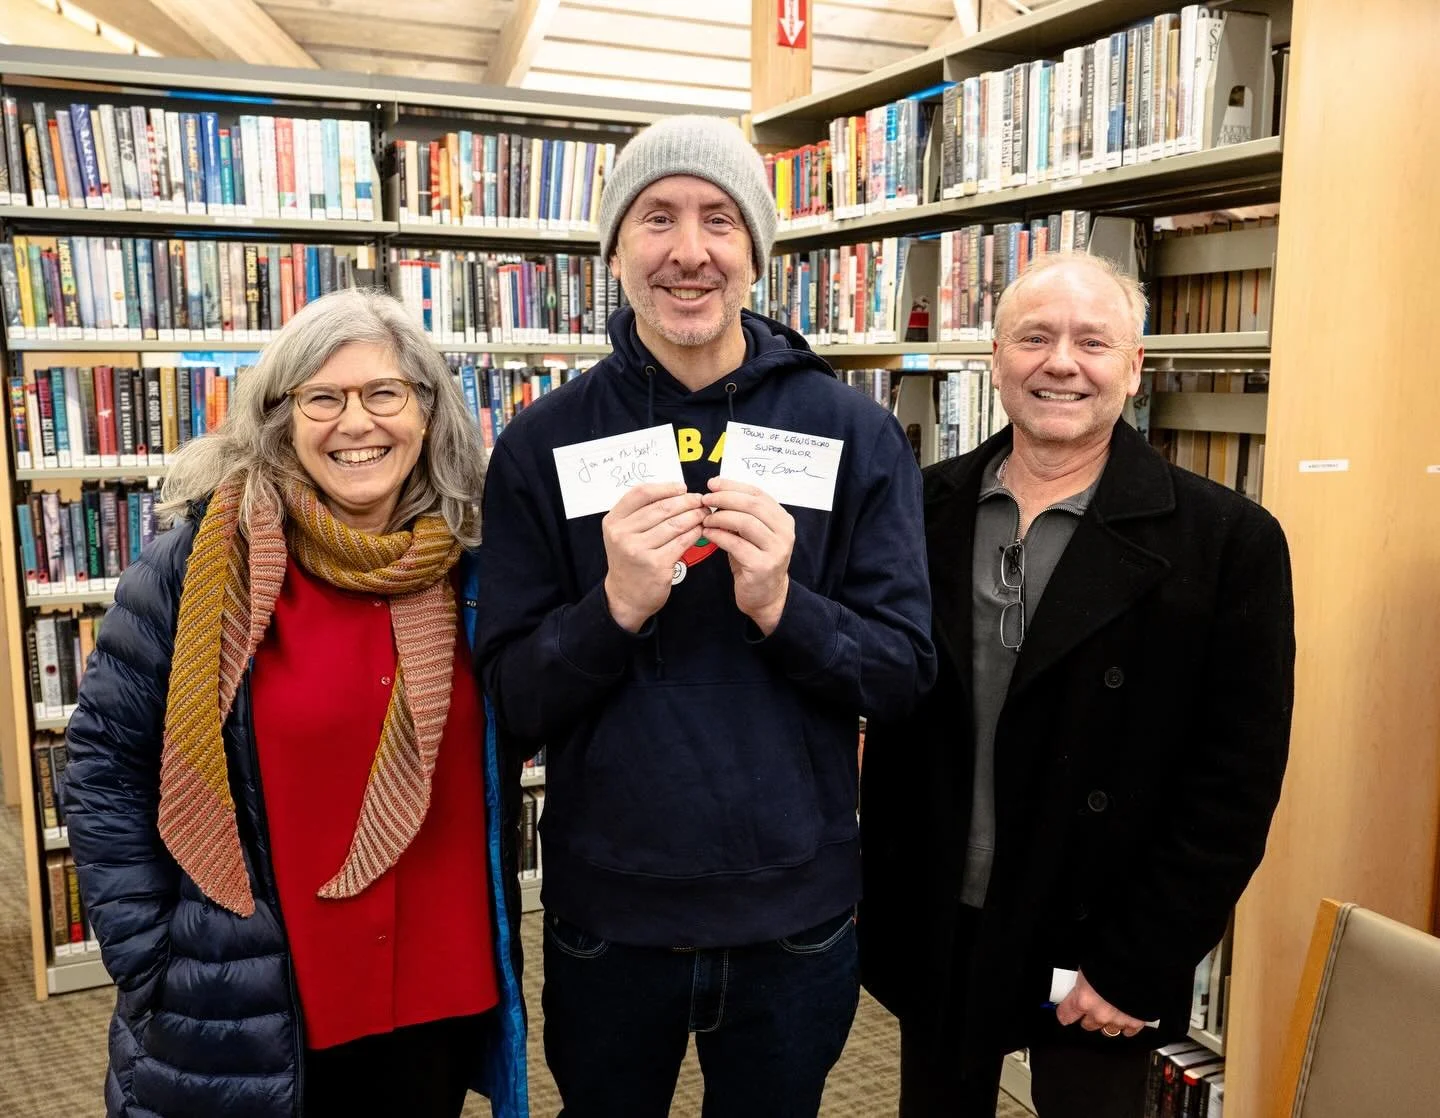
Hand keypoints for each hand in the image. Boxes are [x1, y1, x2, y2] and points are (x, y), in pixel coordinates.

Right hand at [601, 483, 706, 632]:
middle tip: (701, 501)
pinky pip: (681, 542)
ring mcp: (638, 550)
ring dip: (694, 516)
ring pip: (674, 524)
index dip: (665, 487)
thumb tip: (676, 493)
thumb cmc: (630, 560)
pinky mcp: (656, 565)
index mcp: (613, 521)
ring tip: (704, 514)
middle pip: (661, 508)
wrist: (626, 596)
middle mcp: (622, 534)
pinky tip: (700, 530)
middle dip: (686, 501)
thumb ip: (640, 513)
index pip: (641, 493)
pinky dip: (694, 533)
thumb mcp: (624, 533)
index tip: (682, 488)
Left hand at [701, 477, 793, 635]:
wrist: (766, 596)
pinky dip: (719, 535)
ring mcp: (776, 549)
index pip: (758, 494)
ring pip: (746, 522)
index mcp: (782, 519)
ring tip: (705, 518)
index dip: (733, 485)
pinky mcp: (763, 566)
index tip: (712, 483)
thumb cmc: (754, 561)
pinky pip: (736, 544)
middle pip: (753, 505)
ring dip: (721, 517)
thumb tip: (716, 493)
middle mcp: (784, 532)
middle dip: (725, 498)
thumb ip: (742, 514)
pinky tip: (708, 533)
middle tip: (705, 499)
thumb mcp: (752, 534)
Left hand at [1054, 970, 1145, 1037]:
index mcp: (1083, 999)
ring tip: (1110, 1012)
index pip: (1066, 1014)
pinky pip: (1129, 1031)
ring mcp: (1117, 1020)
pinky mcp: (1135, 1022)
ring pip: (1108, 1030)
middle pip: (1088, 1025)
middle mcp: (1099, 1013)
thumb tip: (1083, 981)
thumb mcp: (1089, 968)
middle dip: (1089, 1017)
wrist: (1140, 966)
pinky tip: (1127, 1018)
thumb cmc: (1114, 962)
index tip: (1065, 1013)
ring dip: (1108, 1022)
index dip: (1065, 1013)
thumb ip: (1084, 980)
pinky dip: (1128, 1026)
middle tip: (1092, 1008)